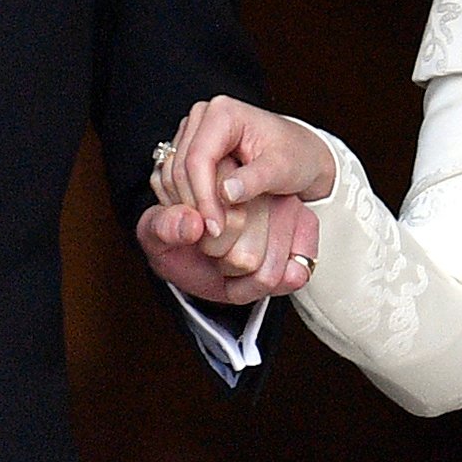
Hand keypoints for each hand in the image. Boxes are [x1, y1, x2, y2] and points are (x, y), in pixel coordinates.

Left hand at [138, 190, 319, 303]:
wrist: (200, 263)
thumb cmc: (177, 244)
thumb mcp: (155, 237)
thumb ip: (162, 226)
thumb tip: (193, 223)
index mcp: (216, 174)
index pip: (216, 224)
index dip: (202, 244)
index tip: (195, 236)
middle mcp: (256, 186)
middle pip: (243, 253)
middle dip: (223, 265)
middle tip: (214, 251)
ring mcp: (284, 207)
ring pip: (267, 273)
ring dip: (245, 283)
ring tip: (231, 263)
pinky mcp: (306, 228)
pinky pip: (294, 274)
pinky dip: (271, 287)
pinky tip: (255, 277)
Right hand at [151, 97, 336, 231]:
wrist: (303, 153)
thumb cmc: (297, 156)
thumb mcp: (282, 170)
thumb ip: (254, 181)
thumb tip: (225, 193)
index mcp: (223, 112)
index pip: (198, 159)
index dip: (203, 197)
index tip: (216, 229)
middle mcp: (202, 117)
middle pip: (180, 167)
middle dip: (195, 205)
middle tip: (214, 236)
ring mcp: (193, 132)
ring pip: (173, 175)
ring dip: (188, 207)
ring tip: (213, 231)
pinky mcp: (190, 149)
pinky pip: (176, 179)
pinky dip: (186, 203)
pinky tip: (204, 221)